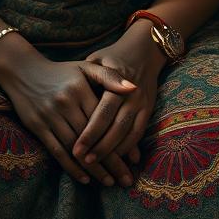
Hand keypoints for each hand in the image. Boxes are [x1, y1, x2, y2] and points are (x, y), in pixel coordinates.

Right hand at [0, 55, 138, 186]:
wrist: (23, 71)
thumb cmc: (61, 72)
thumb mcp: (85, 67)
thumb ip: (109, 77)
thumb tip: (133, 89)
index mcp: (80, 88)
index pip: (103, 119)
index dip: (118, 141)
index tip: (132, 159)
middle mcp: (66, 102)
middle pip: (92, 137)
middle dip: (110, 161)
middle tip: (125, 179)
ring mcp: (50, 115)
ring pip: (75, 148)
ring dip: (93, 168)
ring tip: (108, 182)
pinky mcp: (37, 126)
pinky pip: (57, 151)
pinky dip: (71, 167)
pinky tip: (84, 178)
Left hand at [73, 24, 162, 175]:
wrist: (143, 50)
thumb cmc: (112, 56)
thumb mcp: (97, 59)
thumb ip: (85, 79)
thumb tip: (69, 99)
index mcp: (115, 80)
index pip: (102, 112)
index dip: (90, 133)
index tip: (76, 150)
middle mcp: (131, 94)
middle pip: (115, 127)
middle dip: (100, 148)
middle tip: (85, 163)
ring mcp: (142, 103)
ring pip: (128, 134)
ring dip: (114, 153)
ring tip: (101, 168)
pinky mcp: (149, 109)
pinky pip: (139, 133)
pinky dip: (129, 148)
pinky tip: (118, 160)